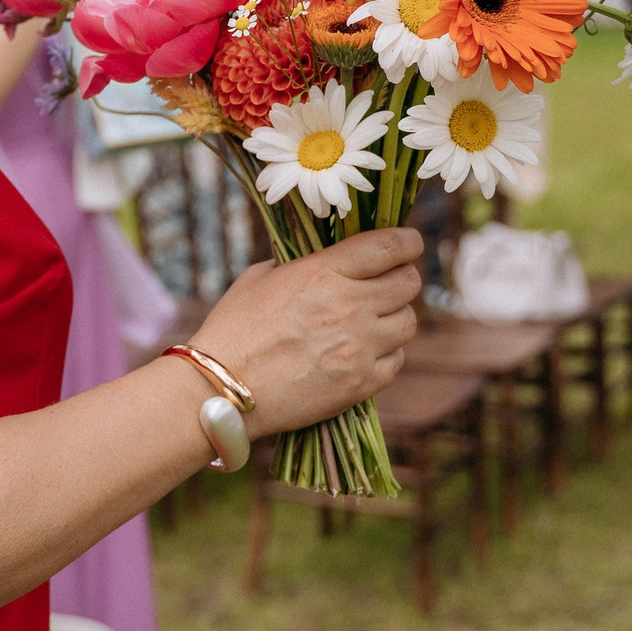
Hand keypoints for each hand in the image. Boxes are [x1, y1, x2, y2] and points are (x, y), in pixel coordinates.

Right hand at [185, 229, 422, 436]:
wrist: (221, 389)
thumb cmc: (234, 327)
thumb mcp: (262, 277)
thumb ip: (304, 264)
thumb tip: (329, 259)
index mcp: (324, 272)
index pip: (390, 246)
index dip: (408, 241)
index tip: (409, 242)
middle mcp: (349, 306)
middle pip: (409, 282)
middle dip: (402, 277)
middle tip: (388, 282)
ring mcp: (359, 347)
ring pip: (408, 322)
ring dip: (394, 317)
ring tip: (372, 321)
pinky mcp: (361, 383)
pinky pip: (396, 361)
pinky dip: (385, 354)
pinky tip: (362, 352)